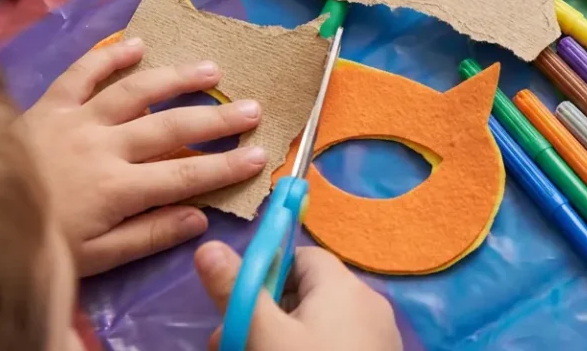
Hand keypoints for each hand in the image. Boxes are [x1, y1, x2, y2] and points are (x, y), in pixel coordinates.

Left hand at [19, 38, 268, 275]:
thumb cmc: (40, 243)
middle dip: (218, 120)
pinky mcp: (49, 105)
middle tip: (254, 108)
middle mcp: (104, 148)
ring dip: (178, 78)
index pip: (186, 176)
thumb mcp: (95, 257)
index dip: (227, 166)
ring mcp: (76, 121)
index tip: (262, 156)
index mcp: (117, 189)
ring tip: (213, 70)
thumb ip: (149, 235)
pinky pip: (82, 74)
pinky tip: (139, 44)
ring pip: (135, 92)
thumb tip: (201, 218)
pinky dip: (110, 56)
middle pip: (171, 129)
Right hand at [195, 242, 401, 350]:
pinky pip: (336, 344)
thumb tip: (209, 246)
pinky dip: (308, 350)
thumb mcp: (262, 334)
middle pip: (307, 294)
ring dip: (278, 338)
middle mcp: (368, 305)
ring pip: (317, 325)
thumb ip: (236, 291)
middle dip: (263, 315)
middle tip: (226, 344)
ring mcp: (377, 338)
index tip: (237, 305)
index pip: (302, 257)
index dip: (265, 275)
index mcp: (345, 286)